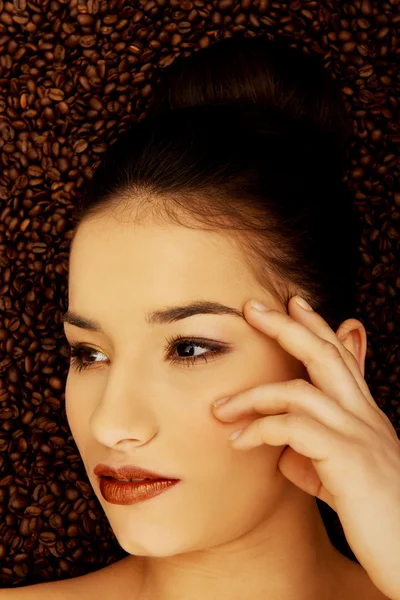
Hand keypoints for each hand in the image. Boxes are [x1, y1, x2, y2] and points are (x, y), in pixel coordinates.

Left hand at [212, 296, 399, 599]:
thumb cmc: (375, 518)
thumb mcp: (340, 478)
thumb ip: (312, 454)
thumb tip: (278, 448)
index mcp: (365, 416)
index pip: (340, 358)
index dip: (317, 326)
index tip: (293, 302)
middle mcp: (365, 417)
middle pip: (324, 354)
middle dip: (286, 326)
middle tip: (252, 307)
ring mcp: (359, 434)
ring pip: (301, 389)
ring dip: (253, 395)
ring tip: (219, 408)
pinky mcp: (348, 459)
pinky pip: (293, 427)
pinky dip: (260, 429)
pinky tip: (238, 442)